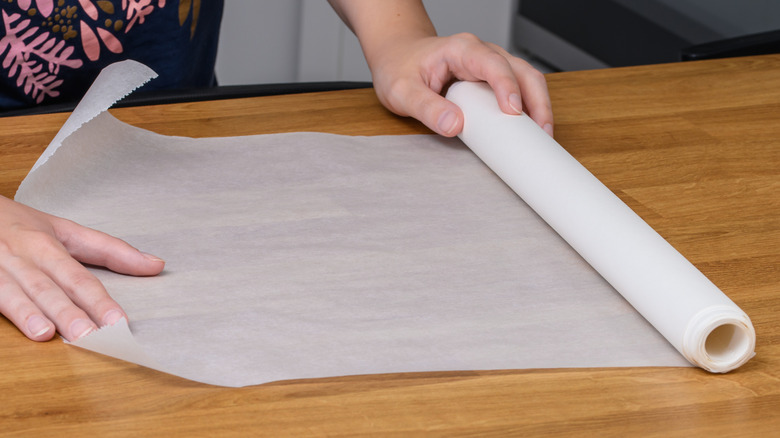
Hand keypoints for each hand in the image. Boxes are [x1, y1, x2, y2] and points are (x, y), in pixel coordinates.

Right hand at [0, 196, 164, 340]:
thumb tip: (157, 265)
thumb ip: (110, 250)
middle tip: (90, 335)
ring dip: (30, 314)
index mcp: (47, 246)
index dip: (99, 301)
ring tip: (47, 333)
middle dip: (69, 312)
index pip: (78, 277)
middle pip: (48, 286)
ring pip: (14, 292)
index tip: (120, 322)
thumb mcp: (65, 230)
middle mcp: (22, 257)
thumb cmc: (19, 225)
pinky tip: (16, 327)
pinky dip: (3, 312)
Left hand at [370, 32, 553, 137]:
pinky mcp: (491, 79)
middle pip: (521, 70)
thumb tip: (455, 125)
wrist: (397, 56)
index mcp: (461, 49)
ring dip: (539, 105)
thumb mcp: (402, 91)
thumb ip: (426, 108)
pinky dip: (529, 107)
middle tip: (542, 132)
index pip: (493, 64)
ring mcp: (489, 64)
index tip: (513, 111)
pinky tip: (530, 129)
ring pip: (526, 78)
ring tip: (543, 135)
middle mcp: (481, 53)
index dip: (507, 86)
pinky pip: (519, 88)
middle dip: (537, 100)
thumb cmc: (398, 68)